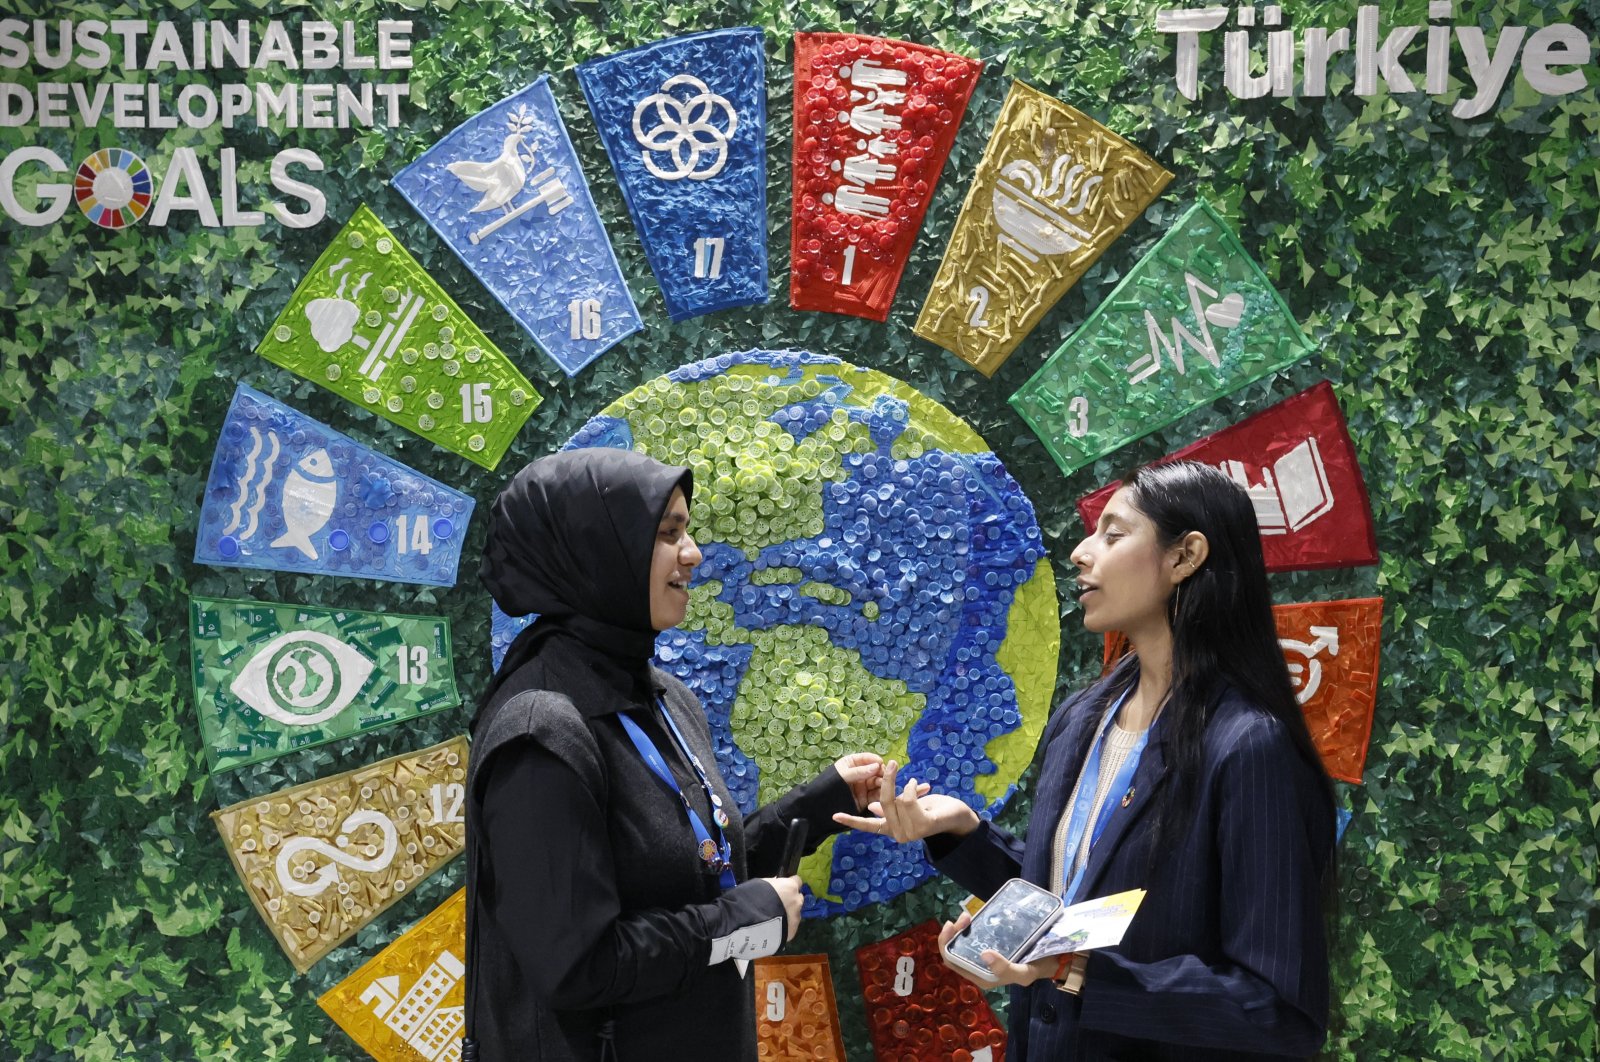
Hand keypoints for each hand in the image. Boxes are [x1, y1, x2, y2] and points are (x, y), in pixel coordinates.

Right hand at [761, 875, 803, 940]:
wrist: (753, 921)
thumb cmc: (755, 897)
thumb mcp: (763, 884)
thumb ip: (774, 885)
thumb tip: (776, 885)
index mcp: (790, 887)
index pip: (797, 881)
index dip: (790, 885)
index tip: (785, 888)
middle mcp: (797, 901)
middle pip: (798, 899)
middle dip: (791, 901)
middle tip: (779, 904)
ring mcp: (796, 917)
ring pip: (795, 914)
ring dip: (788, 914)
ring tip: (775, 919)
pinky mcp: (793, 931)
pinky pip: (790, 926)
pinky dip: (784, 926)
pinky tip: (774, 928)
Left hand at [831, 752, 883, 810]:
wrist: (820, 807)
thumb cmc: (828, 787)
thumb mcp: (842, 776)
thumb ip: (858, 772)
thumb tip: (876, 766)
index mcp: (852, 763)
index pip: (866, 758)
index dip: (874, 760)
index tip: (881, 763)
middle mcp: (860, 774)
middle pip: (875, 771)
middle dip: (881, 772)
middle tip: (886, 775)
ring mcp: (863, 786)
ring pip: (877, 783)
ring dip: (883, 783)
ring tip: (885, 785)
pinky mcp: (866, 798)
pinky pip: (876, 795)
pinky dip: (881, 794)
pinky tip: (885, 794)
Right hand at [832, 760, 977, 842]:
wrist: (956, 816)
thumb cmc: (931, 809)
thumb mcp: (905, 806)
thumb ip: (888, 808)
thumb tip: (870, 807)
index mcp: (891, 829)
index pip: (867, 826)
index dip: (851, 820)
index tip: (833, 815)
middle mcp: (898, 835)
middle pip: (882, 802)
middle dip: (887, 781)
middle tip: (891, 763)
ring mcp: (911, 833)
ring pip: (897, 799)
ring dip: (908, 786)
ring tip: (917, 786)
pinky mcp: (923, 826)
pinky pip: (909, 799)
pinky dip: (914, 788)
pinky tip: (921, 785)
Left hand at [936, 911, 1067, 987]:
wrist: (1051, 961)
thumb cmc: (1035, 969)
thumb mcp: (1023, 973)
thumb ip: (1005, 969)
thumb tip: (984, 954)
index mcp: (981, 975)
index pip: (952, 962)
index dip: (946, 944)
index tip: (951, 926)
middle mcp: (979, 966)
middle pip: (955, 949)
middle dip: (952, 932)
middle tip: (963, 917)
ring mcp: (984, 954)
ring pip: (963, 941)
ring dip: (961, 928)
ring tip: (968, 915)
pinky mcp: (992, 943)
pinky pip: (975, 935)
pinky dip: (972, 926)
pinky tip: (976, 917)